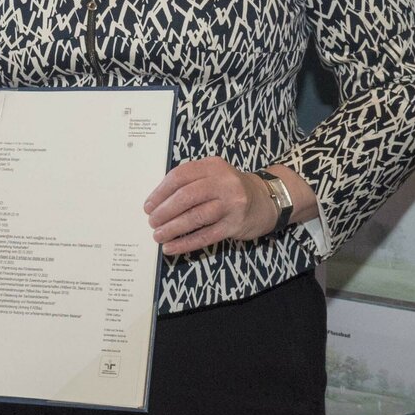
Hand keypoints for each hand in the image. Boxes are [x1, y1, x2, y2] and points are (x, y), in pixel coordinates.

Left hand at [144, 157, 275, 255]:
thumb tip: (156, 202)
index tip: (148, 206)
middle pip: (186, 196)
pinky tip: (171, 247)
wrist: (266, 201)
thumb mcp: (213, 175)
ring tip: (158, 235)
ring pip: (195, 217)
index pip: (180, 176)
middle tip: (152, 222)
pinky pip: (205, 236)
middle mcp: (224, 182)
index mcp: (213, 166)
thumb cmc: (230, 189)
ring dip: (172, 228)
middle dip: (164, 211)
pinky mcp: (235, 225)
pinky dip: (185, 243)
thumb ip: (189, 182)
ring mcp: (231, 204)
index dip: (160, 192)